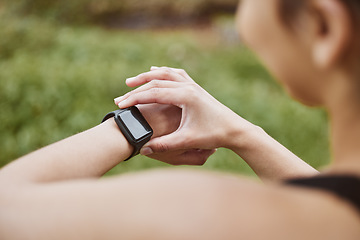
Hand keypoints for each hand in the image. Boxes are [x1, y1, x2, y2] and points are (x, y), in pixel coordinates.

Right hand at [115, 67, 251, 157]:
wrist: (235, 129)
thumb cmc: (214, 134)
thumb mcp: (188, 141)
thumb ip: (165, 144)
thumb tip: (144, 149)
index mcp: (186, 96)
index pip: (154, 93)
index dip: (135, 99)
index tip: (120, 105)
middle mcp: (189, 87)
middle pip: (156, 81)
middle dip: (136, 89)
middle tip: (120, 98)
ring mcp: (193, 85)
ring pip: (165, 73)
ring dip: (148, 77)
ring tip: (132, 81)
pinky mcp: (196, 88)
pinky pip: (176, 74)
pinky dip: (163, 72)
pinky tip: (156, 72)